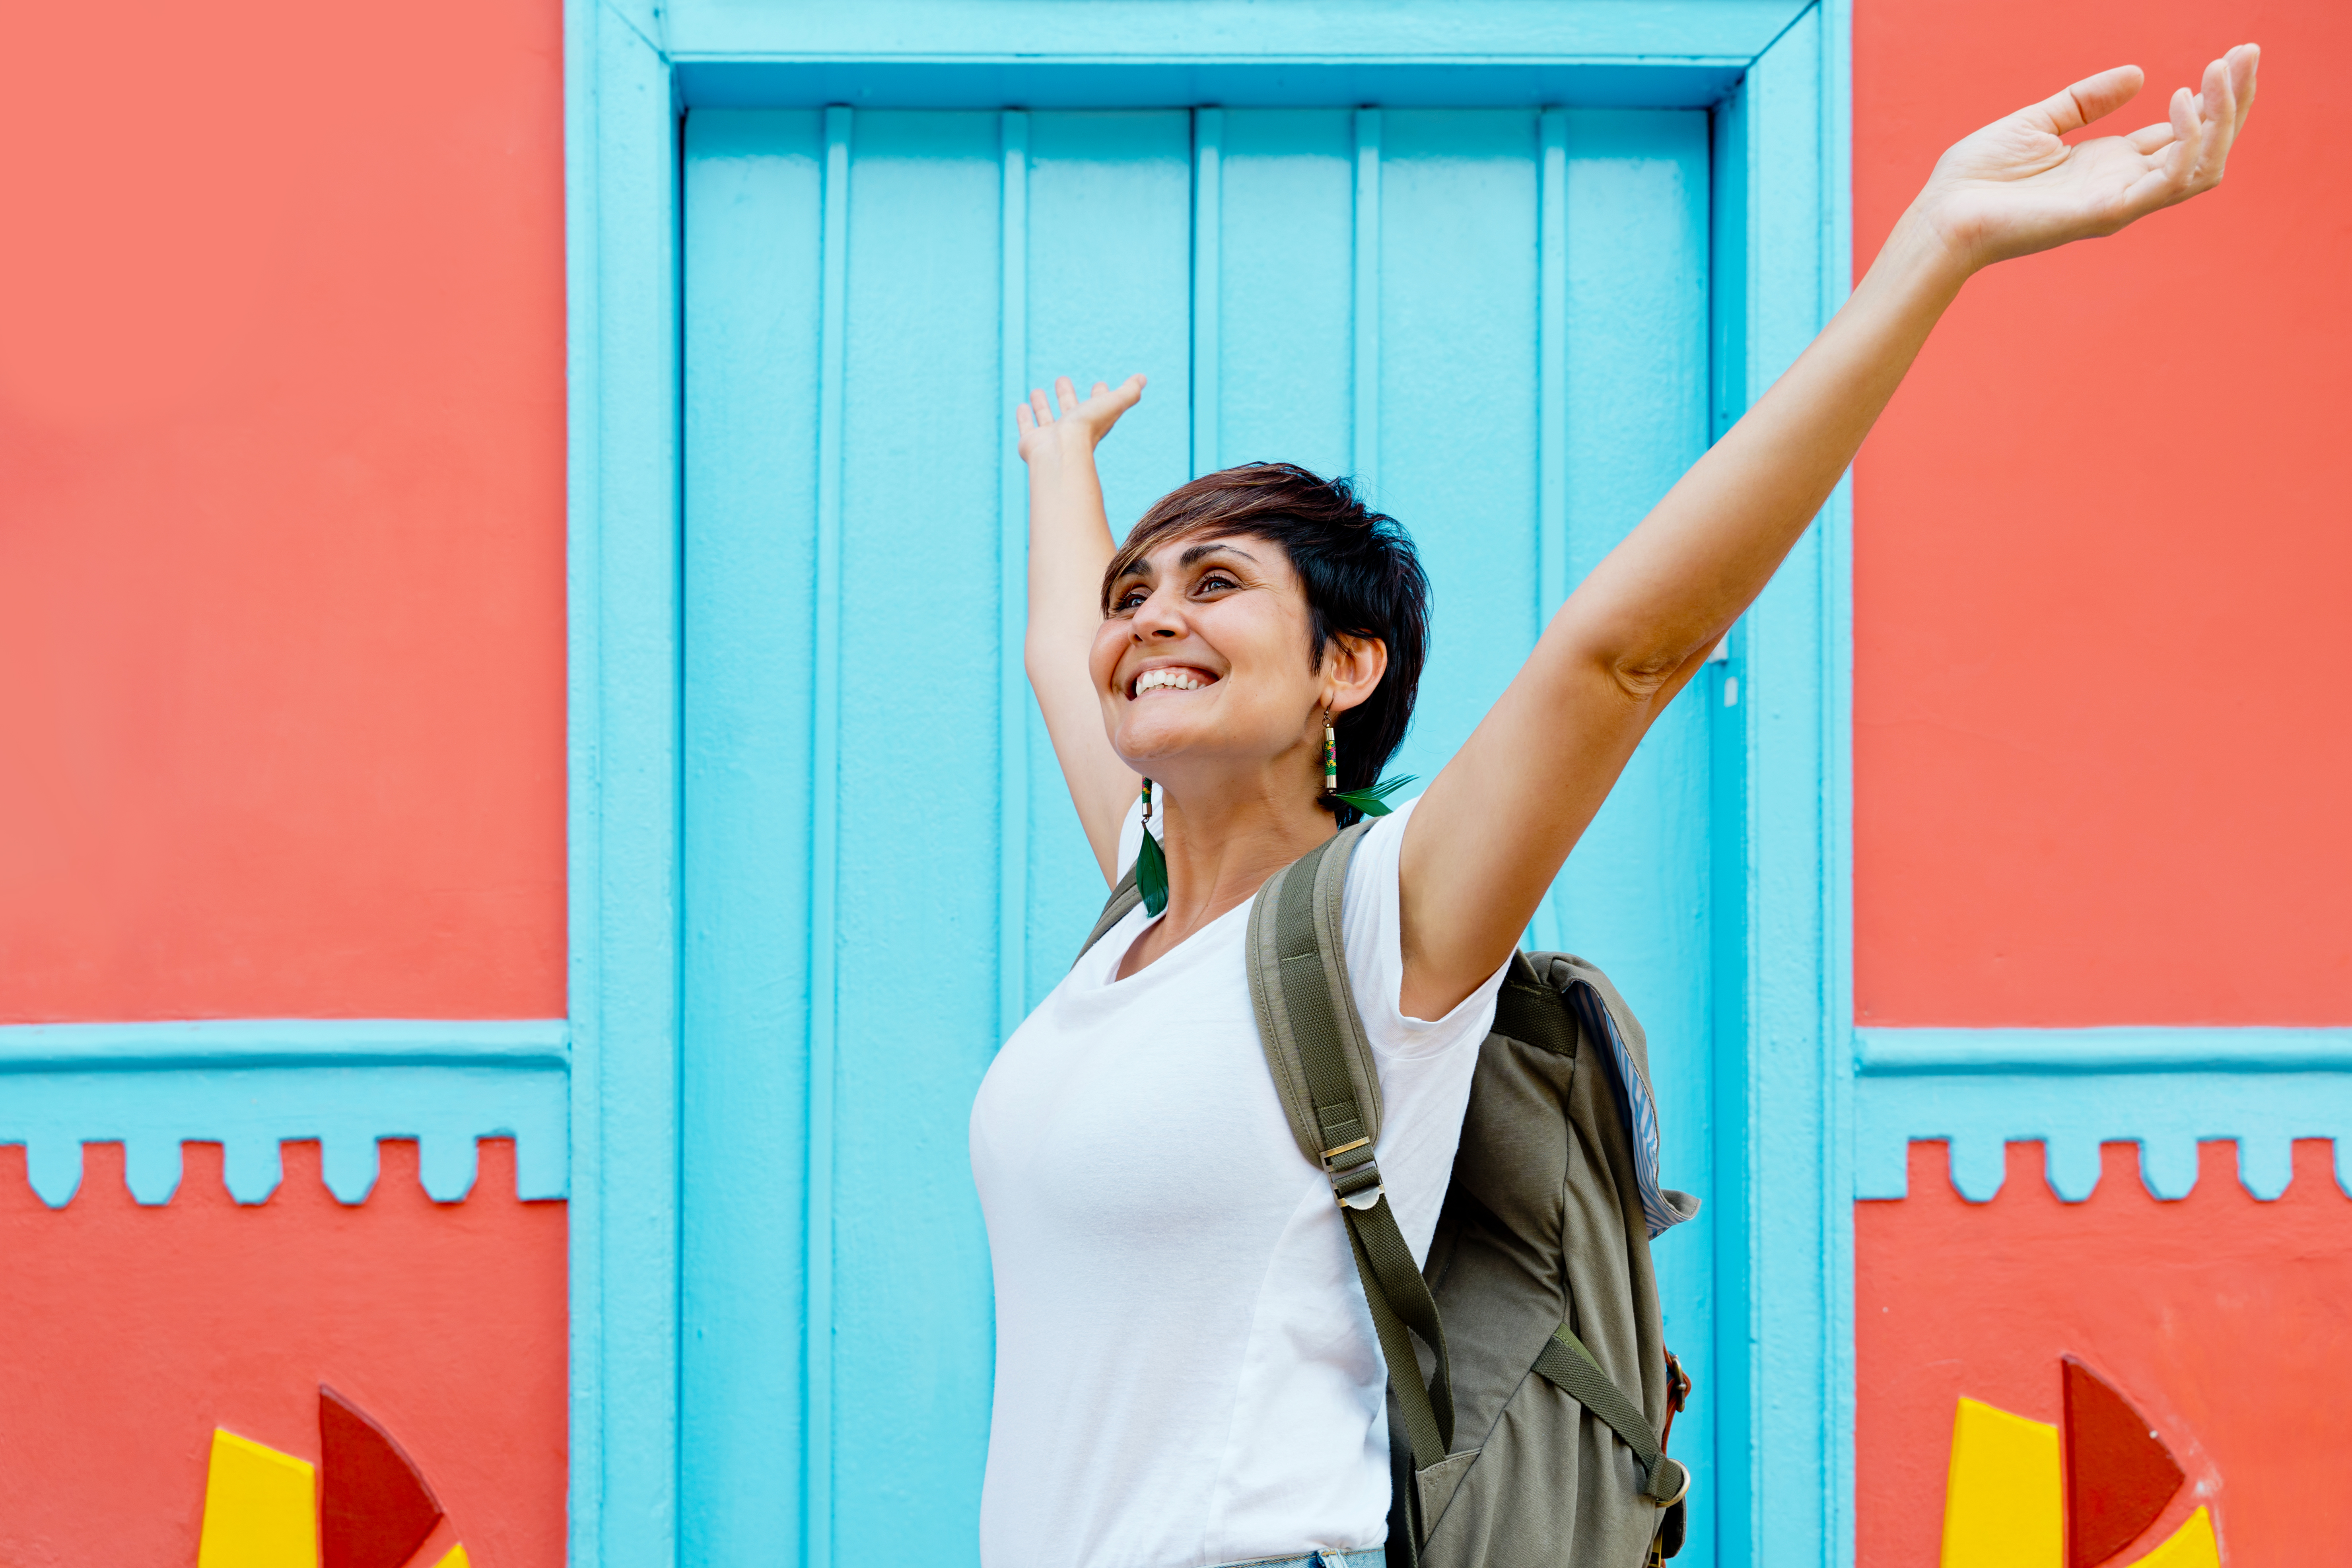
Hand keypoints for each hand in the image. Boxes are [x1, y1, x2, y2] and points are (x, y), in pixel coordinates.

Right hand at [1016, 374, 1145, 466]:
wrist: (1062, 451)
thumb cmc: (1087, 428)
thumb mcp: (1113, 404)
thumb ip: (1129, 392)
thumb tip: (1143, 378)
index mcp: (1092, 423)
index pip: (1098, 407)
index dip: (1101, 395)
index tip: (1100, 384)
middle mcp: (1071, 431)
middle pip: (1069, 410)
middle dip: (1067, 395)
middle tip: (1062, 380)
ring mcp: (1050, 437)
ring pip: (1046, 418)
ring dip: (1042, 405)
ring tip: (1037, 391)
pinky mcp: (1032, 442)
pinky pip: (1026, 427)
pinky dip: (1024, 417)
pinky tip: (1022, 406)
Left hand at [1914, 44, 2258, 271]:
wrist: (1940, 215)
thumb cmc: (1977, 176)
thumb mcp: (2037, 122)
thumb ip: (2086, 100)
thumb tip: (2137, 73)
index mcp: (2109, 165)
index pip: (2183, 133)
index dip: (2213, 98)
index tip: (2231, 56)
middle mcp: (2122, 185)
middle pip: (2205, 147)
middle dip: (2234, 100)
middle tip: (2249, 52)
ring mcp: (2118, 201)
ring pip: (2202, 165)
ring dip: (2224, 116)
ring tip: (2225, 69)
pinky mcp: (2106, 214)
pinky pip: (2170, 181)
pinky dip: (2188, 140)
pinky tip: (2183, 100)